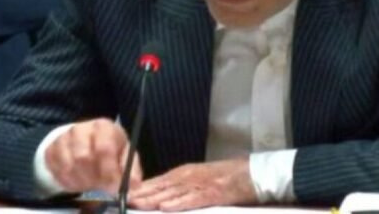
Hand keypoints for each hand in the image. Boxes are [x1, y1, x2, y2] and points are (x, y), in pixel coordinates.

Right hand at [45, 118, 141, 194]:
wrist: (84, 140)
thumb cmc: (109, 146)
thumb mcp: (124, 152)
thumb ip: (131, 168)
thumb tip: (134, 185)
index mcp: (103, 127)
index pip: (104, 148)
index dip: (109, 171)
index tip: (114, 187)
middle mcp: (80, 129)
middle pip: (83, 158)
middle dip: (94, 178)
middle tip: (100, 185)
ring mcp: (63, 139)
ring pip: (69, 167)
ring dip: (82, 181)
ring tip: (90, 181)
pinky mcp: (50, 150)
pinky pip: (56, 172)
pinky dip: (68, 182)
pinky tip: (78, 180)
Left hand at [128, 158, 256, 211]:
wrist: (252, 174)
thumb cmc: (227, 176)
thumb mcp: (202, 176)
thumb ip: (183, 184)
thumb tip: (161, 194)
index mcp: (187, 172)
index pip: (160, 180)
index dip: (143, 187)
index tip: (126, 194)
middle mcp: (190, 176)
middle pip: (162, 186)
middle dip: (143, 194)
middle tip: (126, 200)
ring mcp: (201, 184)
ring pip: (173, 192)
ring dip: (154, 199)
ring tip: (139, 204)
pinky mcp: (212, 194)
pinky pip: (192, 199)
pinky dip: (178, 203)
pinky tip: (166, 207)